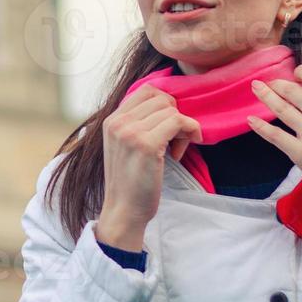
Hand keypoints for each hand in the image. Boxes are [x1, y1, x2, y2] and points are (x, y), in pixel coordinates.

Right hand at [95, 86, 203, 247]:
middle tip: (175, 141)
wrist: (124, 211)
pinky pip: (178, 122)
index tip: (168, 127)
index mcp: (112, 120)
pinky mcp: (146, 144)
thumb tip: (168, 104)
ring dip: (182, 128)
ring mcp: (130, 132)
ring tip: (176, 149)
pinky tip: (183, 150)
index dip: (165, 106)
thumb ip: (136, 124)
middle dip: (175, 116)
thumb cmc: (130, 182)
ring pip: (171, 110)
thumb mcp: (125, 145)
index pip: (147, 91)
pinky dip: (189, 132)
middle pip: (161, 98)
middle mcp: (118, 122)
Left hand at [245, 64, 301, 235]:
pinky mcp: (300, 153)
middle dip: (278, 84)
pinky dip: (260, 126)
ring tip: (255, 88)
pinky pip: (274, 135)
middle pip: (293, 91)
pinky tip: (251, 119)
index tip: (296, 73)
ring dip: (265, 96)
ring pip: (280, 109)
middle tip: (270, 83)